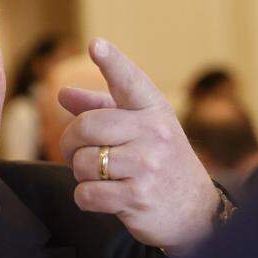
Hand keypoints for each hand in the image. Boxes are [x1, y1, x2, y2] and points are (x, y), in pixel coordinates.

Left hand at [58, 38, 219, 255]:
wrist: (195, 212)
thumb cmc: (160, 164)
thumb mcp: (141, 132)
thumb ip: (102, 111)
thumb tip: (63, 94)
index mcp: (155, 111)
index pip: (130, 82)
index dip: (112, 62)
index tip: (96, 45)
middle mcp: (154, 133)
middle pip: (87, 127)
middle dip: (71, 142)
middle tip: (76, 152)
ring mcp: (147, 165)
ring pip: (83, 163)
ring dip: (81, 174)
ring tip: (101, 177)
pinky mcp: (137, 197)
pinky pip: (86, 194)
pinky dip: (86, 198)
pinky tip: (104, 198)